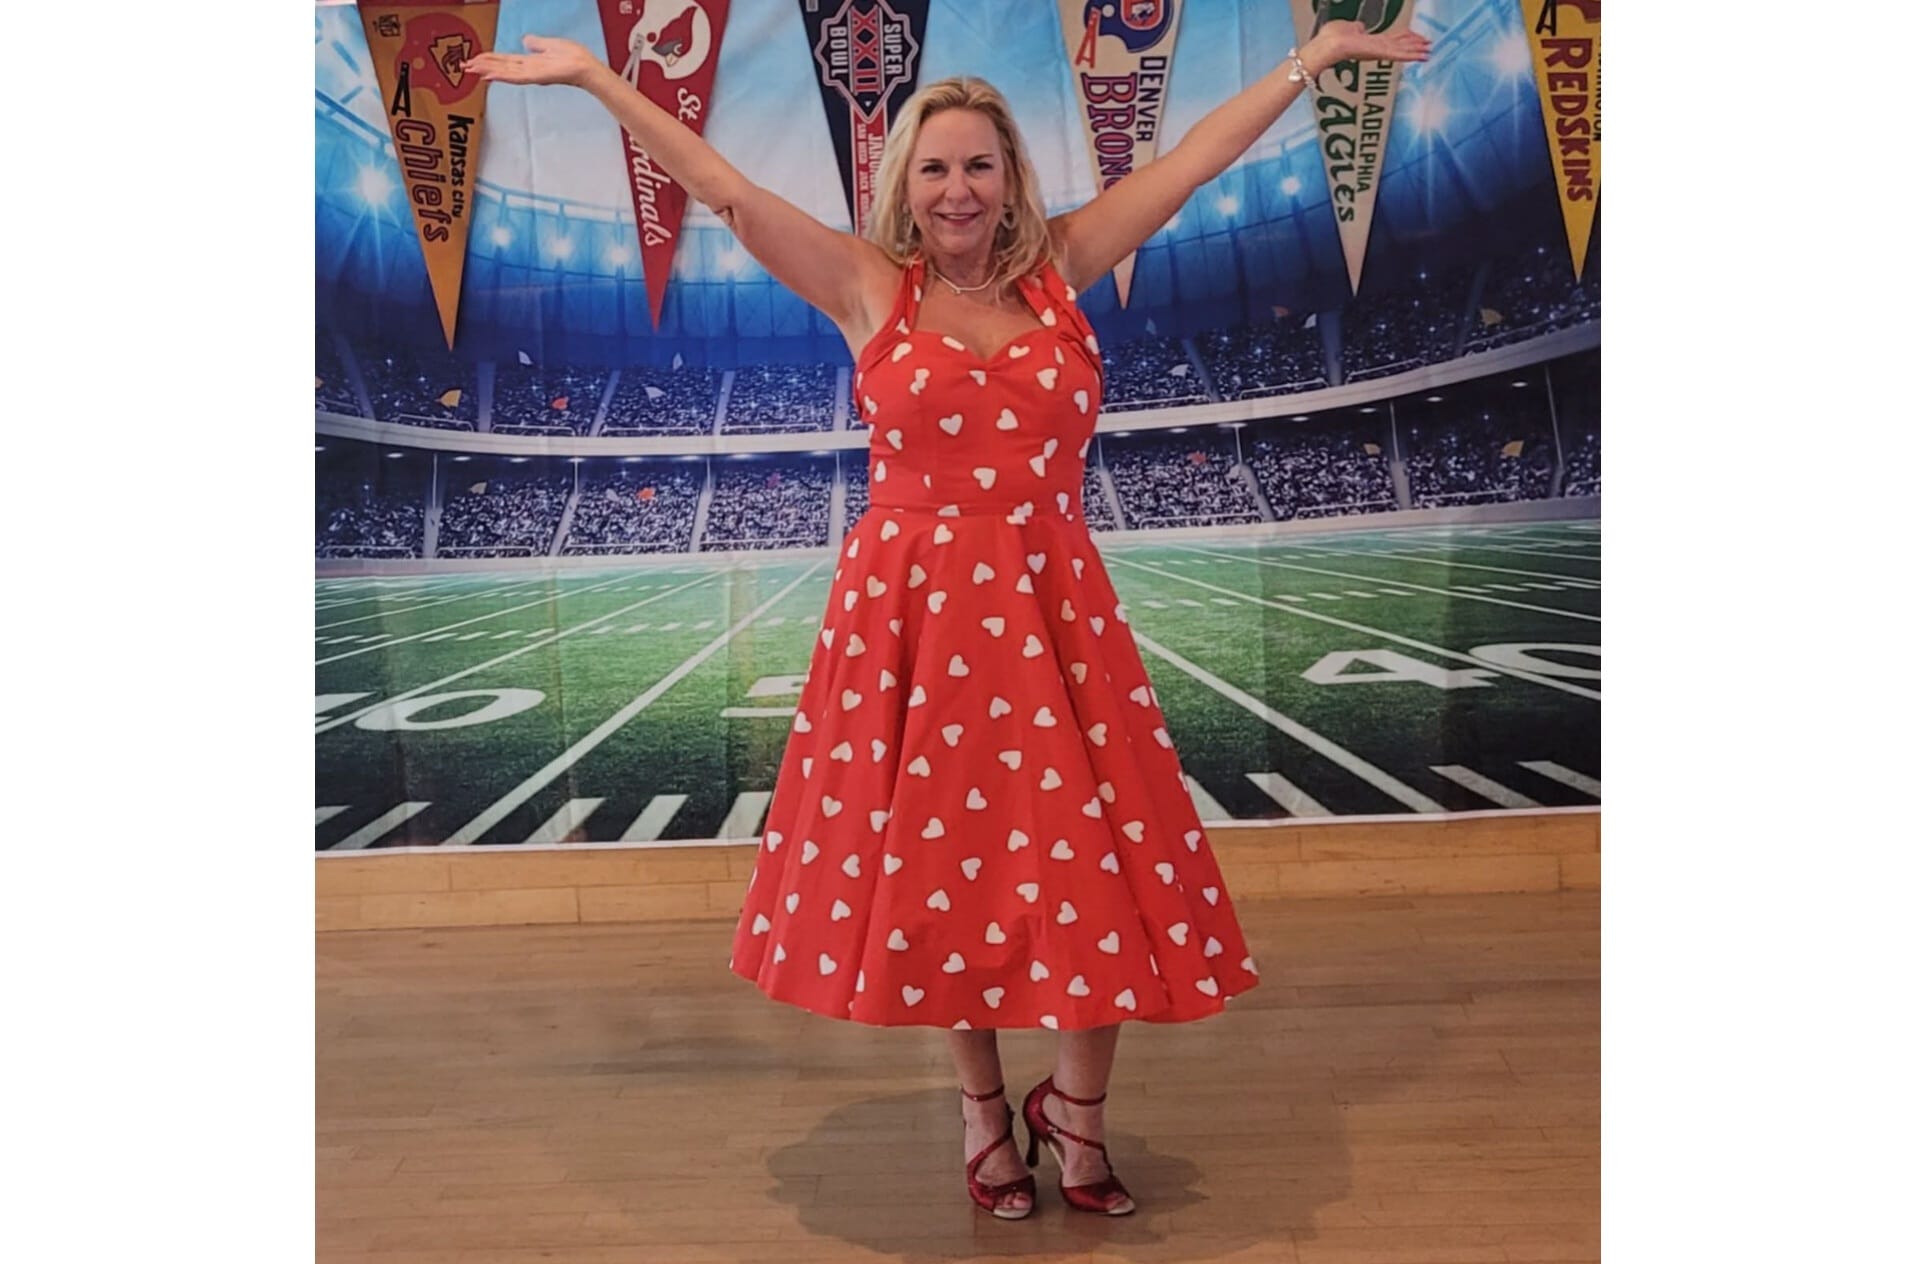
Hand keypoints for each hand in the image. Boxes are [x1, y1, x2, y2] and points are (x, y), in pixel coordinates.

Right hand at [463, 34, 602, 87]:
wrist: (586, 67)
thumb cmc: (573, 57)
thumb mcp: (550, 44)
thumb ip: (536, 44)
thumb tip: (525, 39)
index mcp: (530, 61)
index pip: (505, 60)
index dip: (489, 59)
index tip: (474, 58)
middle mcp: (528, 69)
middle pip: (500, 67)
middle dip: (482, 66)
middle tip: (463, 67)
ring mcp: (531, 74)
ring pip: (504, 72)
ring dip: (487, 71)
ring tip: (471, 70)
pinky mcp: (537, 77)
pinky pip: (516, 76)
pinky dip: (502, 76)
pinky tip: (490, 75)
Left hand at [1303, 19, 1431, 70]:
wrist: (1327, 45)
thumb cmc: (1331, 38)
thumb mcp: (1347, 27)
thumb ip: (1356, 27)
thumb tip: (1359, 26)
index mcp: (1370, 42)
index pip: (1392, 39)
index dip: (1405, 37)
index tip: (1416, 36)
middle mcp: (1375, 48)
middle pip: (1400, 45)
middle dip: (1414, 45)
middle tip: (1428, 46)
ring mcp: (1377, 51)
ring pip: (1402, 50)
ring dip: (1416, 51)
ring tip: (1428, 52)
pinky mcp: (1379, 53)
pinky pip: (1398, 54)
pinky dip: (1411, 55)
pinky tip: (1421, 56)